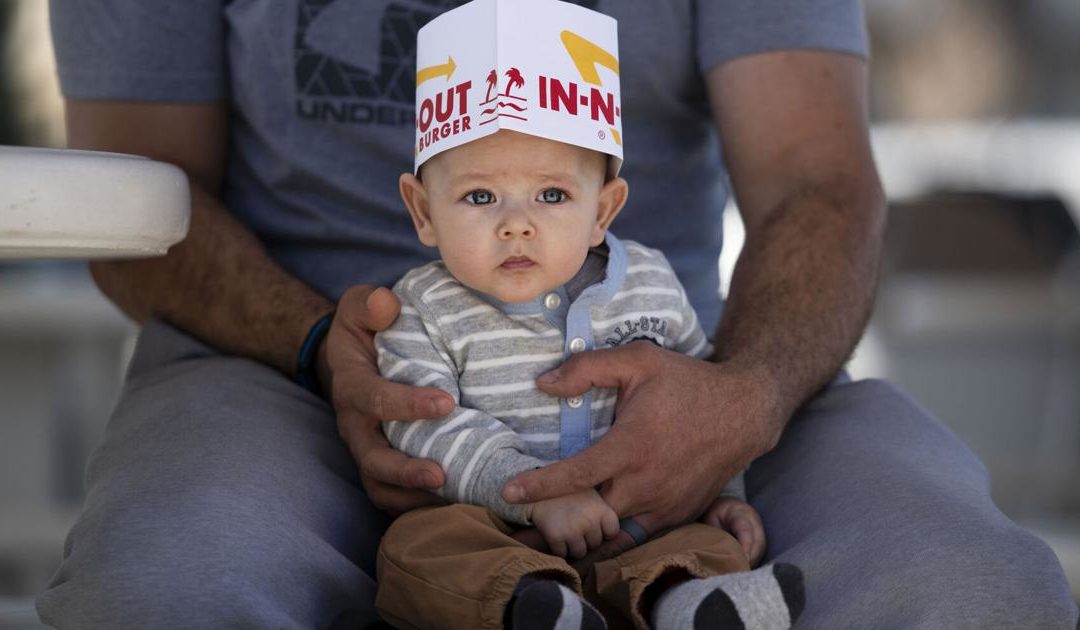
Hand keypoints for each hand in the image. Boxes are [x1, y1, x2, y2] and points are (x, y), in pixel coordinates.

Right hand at [318, 285, 456, 515]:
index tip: (446, 402)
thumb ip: (369, 303)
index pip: (374, 399)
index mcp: (352, 385)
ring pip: (380, 487)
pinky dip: (417, 505)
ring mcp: (366, 449)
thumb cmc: (365, 328)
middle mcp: (355, 425)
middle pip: (372, 459)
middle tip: (442, 474)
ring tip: (452, 498)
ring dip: (413, 496)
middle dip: (406, 470)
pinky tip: (455, 502)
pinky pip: (392, 497)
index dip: (407, 404)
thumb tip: (387, 303)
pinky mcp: (380, 467)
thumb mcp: (359, 306)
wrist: (351, 359)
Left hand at [502, 341, 780, 559]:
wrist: (744, 412)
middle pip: (588, 517)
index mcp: (631, 447)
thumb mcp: (640, 360)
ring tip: (549, 541)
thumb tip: (542, 383)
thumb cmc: (687, 382)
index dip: (540, 486)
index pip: (576, 475)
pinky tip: (590, 537)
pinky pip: (635, 537)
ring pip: (611, 535)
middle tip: (521, 528)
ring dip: (582, 539)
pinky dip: (611, 540)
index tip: (510, 492)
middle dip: (555, 525)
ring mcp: (663, 506)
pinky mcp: (676, 516)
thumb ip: (589, 368)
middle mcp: (645, 484)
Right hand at [528, 489, 619, 558]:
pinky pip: (562, 554)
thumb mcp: (591, 496)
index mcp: (602, 510)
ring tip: (565, 530)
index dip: (603, 531)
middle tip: (574, 524)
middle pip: (595, 544)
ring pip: (580, 553)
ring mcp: (573, 531)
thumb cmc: (567, 494)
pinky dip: (559, 548)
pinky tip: (555, 534)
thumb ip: (602, 512)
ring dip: (572, 546)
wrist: (536, 490)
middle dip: (586, 538)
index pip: (612, 532)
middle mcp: (590, 521)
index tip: (593, 525)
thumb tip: (611, 534)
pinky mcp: (556, 537)